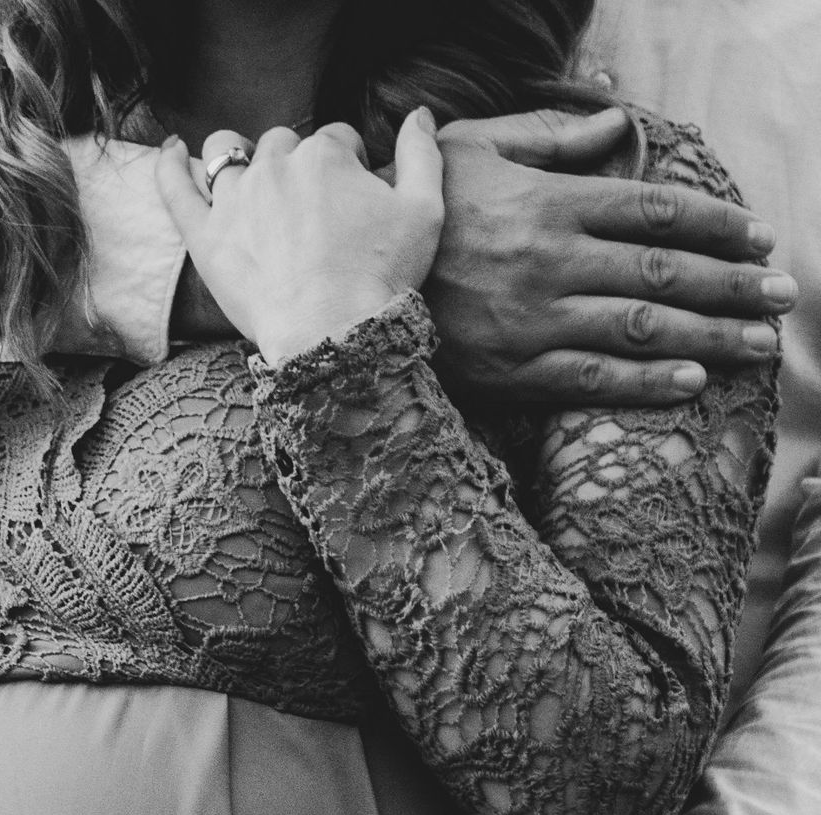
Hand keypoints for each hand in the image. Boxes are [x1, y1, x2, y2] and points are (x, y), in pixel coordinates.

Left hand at [157, 112, 442, 364]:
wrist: (331, 336)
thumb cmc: (382, 278)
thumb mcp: (425, 212)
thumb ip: (423, 155)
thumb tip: (421, 114)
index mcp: (326, 154)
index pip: (338, 141)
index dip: (350, 167)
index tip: (356, 202)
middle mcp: (276, 165)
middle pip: (284, 145)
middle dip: (298, 165)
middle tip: (310, 211)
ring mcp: (235, 199)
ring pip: (227, 152)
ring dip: (238, 156)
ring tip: (248, 180)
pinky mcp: (205, 238)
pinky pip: (175, 189)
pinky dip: (170, 166)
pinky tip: (172, 151)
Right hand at [417, 106, 794, 406]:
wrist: (343, 286)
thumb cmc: (415, 212)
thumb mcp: (473, 150)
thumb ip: (552, 138)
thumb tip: (621, 126)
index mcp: (548, 203)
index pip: (654, 210)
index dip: (715, 225)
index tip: (758, 239)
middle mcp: (551, 261)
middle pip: (663, 273)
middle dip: (732, 285)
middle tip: (781, 296)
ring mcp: (533, 321)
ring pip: (640, 328)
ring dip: (710, 337)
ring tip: (757, 347)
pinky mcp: (512, 371)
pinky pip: (592, 378)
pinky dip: (647, 381)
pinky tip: (692, 382)